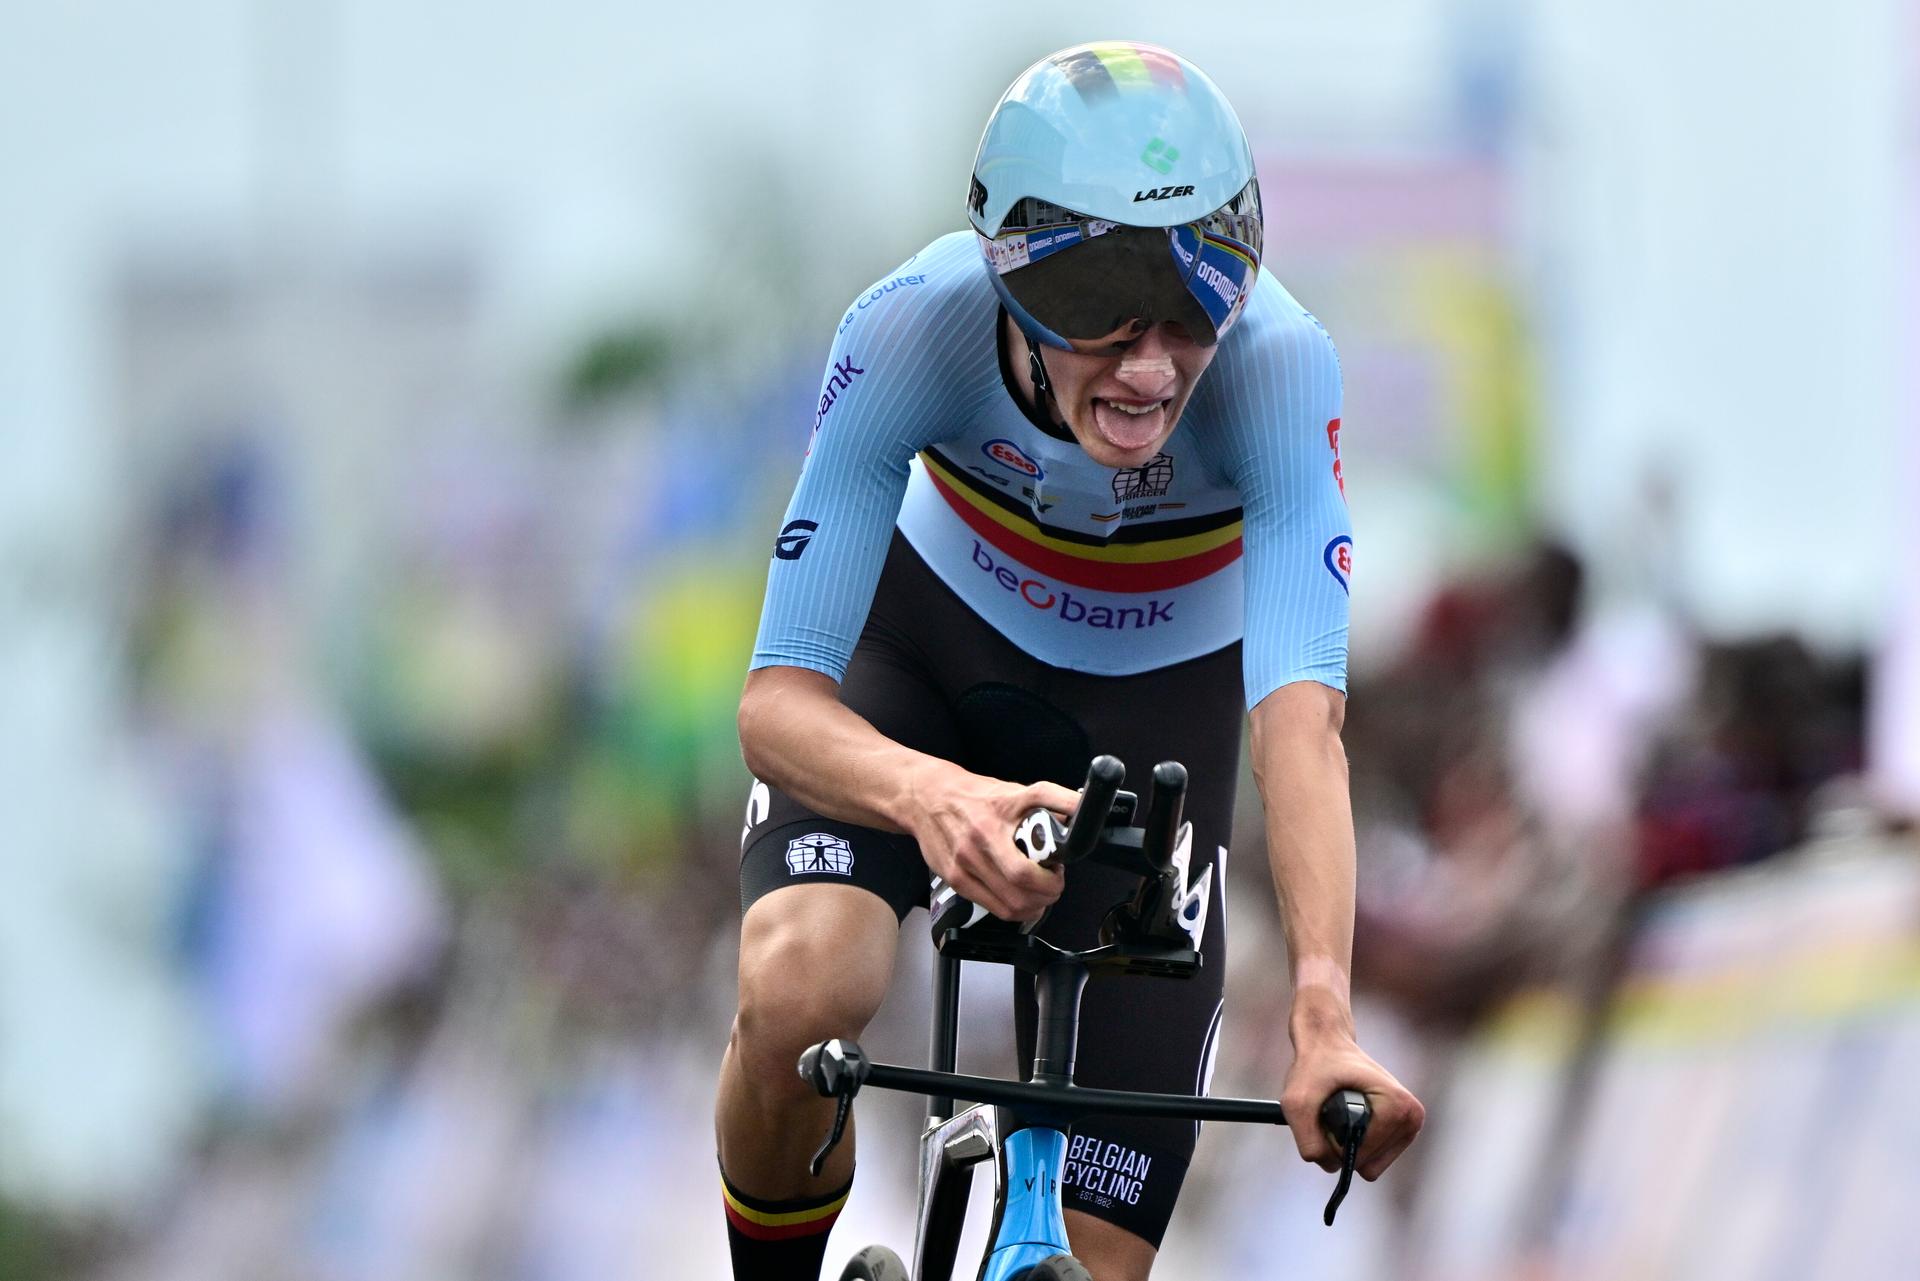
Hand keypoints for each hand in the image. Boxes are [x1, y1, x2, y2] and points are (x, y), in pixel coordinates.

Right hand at [907, 761, 1079, 922]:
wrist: (926, 798)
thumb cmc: (973, 795)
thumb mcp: (1015, 790)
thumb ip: (1048, 802)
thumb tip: (1080, 813)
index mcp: (997, 818)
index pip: (1029, 857)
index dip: (1052, 874)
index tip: (1060, 868)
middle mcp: (979, 842)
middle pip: (1022, 886)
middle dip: (1049, 891)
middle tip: (1054, 882)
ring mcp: (965, 864)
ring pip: (1011, 904)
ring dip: (1035, 905)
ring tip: (1039, 892)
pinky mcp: (955, 879)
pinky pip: (993, 907)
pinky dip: (1015, 909)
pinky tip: (1020, 898)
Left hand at [1279, 989, 1423, 1179]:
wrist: (1328, 1044)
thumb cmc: (1315, 1067)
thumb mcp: (1297, 1100)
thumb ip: (1308, 1140)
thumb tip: (1329, 1166)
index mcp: (1399, 1106)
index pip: (1361, 1155)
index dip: (1333, 1142)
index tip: (1326, 1108)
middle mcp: (1412, 1117)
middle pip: (1367, 1165)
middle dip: (1342, 1144)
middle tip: (1332, 1110)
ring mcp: (1411, 1126)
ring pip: (1369, 1166)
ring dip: (1347, 1145)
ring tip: (1341, 1112)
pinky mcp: (1403, 1132)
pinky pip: (1372, 1161)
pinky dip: (1355, 1144)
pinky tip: (1350, 1117)